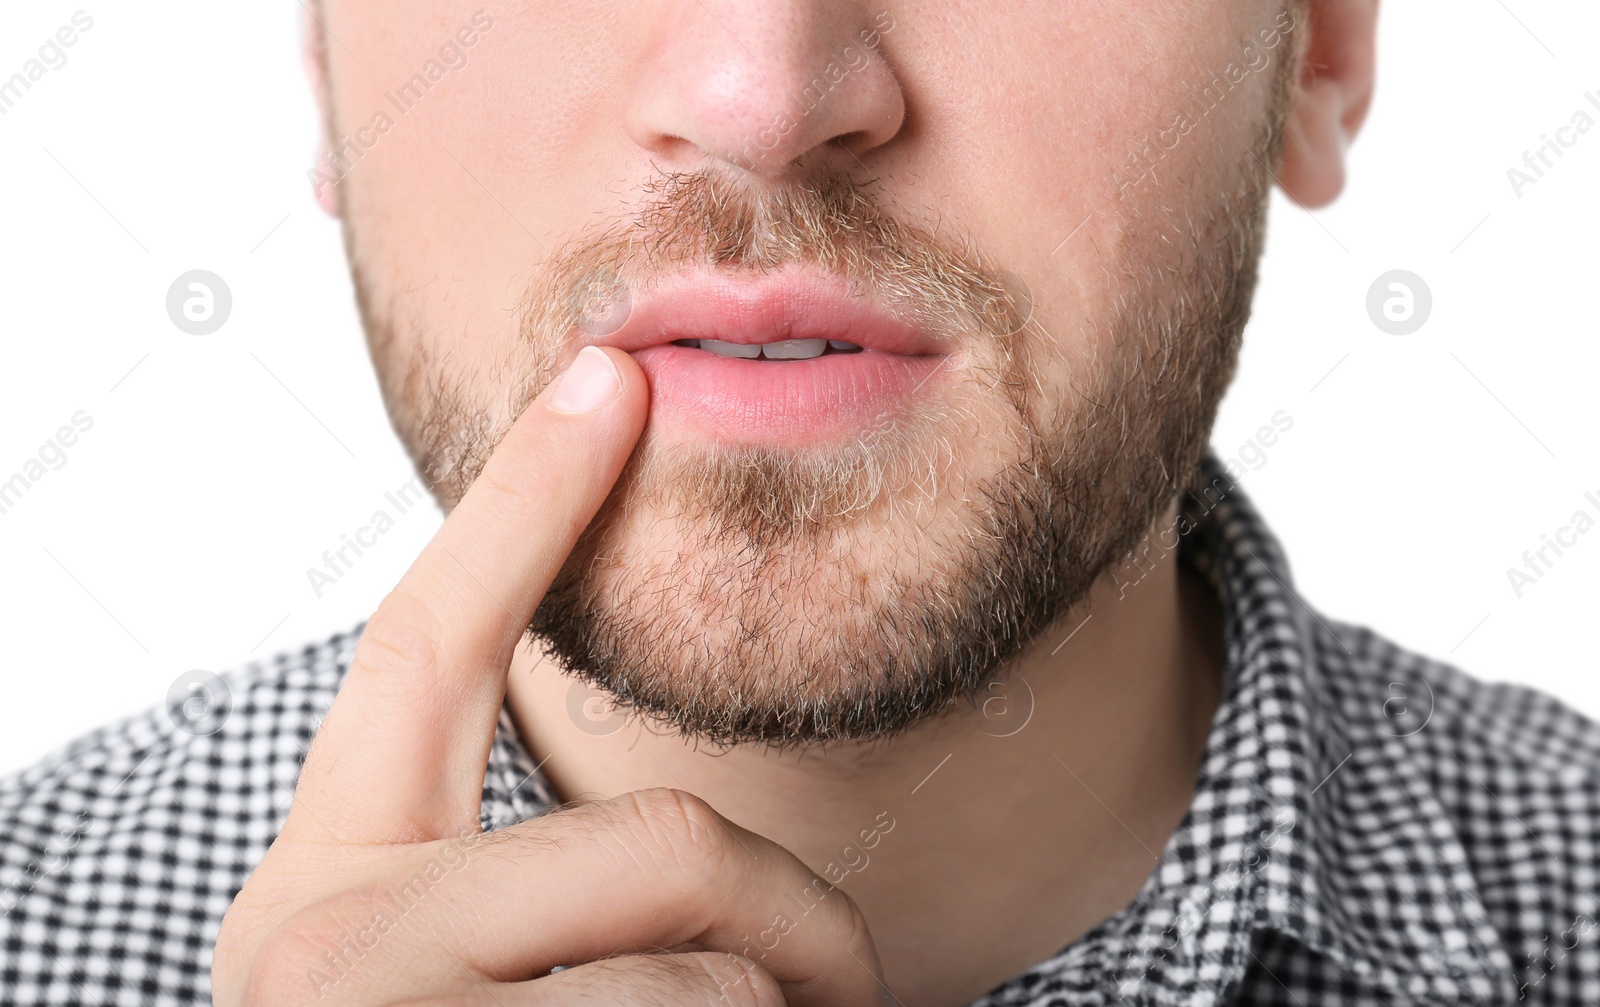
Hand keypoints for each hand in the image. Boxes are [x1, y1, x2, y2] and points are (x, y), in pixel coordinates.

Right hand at [212, 347, 886, 1005]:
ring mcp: (372, 998)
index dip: (524, 504)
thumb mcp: (464, 988)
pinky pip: (712, 1006)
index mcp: (326, 888)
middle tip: (843, 975)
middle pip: (660, 840)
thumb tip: (686, 846)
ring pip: (710, 953)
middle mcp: (321, 937)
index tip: (604, 380)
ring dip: (786, 1003)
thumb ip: (537, 887)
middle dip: (790, 915)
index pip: (428, 649)